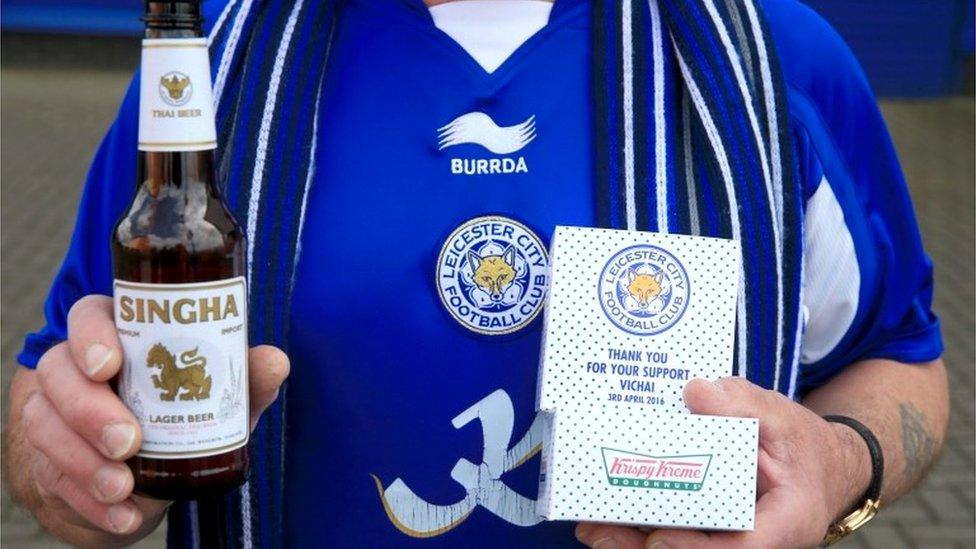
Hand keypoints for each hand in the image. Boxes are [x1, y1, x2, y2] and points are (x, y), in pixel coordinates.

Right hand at [17, 295, 288, 542]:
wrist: (145, 474)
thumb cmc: (182, 412)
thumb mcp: (216, 395)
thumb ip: (244, 379)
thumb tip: (276, 362)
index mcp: (116, 337)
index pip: (88, 316)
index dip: (91, 335)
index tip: (110, 365)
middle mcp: (74, 371)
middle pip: (59, 373)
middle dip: (89, 410)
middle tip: (127, 441)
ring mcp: (52, 416)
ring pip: (45, 428)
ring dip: (84, 463)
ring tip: (123, 487)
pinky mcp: (47, 463)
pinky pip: (54, 481)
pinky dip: (88, 504)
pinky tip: (123, 515)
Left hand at [576, 377, 870, 548]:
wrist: (821, 465)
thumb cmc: (806, 448)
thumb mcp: (783, 419)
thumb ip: (745, 404)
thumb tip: (697, 391)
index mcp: (784, 523)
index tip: (657, 540)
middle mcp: (754, 540)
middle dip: (647, 548)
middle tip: (599, 533)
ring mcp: (732, 537)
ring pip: (684, 546)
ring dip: (636, 542)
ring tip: (591, 529)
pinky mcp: (713, 529)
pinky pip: (680, 533)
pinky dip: (644, 527)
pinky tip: (607, 517)